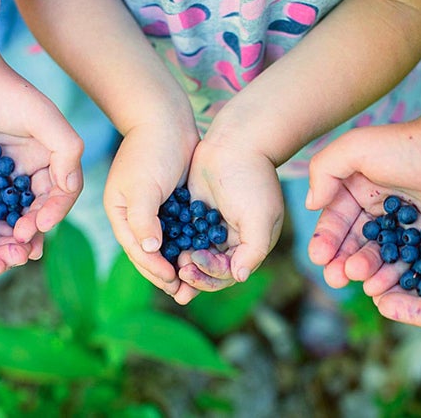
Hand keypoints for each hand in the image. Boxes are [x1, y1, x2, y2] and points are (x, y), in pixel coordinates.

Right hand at [103, 122, 199, 299]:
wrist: (166, 119)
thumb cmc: (151, 150)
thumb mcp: (142, 185)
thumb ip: (143, 219)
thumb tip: (151, 249)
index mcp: (120, 213)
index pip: (135, 249)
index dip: (154, 268)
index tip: (173, 282)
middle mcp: (134, 216)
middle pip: (149, 254)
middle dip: (165, 274)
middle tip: (184, 294)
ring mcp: (153, 211)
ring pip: (165, 247)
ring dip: (177, 265)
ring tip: (193, 285)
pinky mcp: (171, 204)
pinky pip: (179, 232)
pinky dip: (187, 247)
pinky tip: (201, 257)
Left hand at [178, 136, 283, 303]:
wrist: (236, 142)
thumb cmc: (252, 180)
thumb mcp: (259, 217)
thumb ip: (253, 250)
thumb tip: (240, 277)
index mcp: (249, 245)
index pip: (227, 272)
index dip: (209, 274)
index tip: (192, 261)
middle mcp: (231, 240)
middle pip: (208, 269)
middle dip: (193, 274)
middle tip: (177, 270)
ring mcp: (212, 227)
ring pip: (193, 254)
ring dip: (180, 263)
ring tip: (167, 264)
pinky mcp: (195, 214)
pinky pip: (182, 235)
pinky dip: (173, 243)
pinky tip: (160, 245)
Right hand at [306, 120, 420, 287]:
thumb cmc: (406, 145)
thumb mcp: (353, 148)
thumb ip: (323, 171)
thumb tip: (310, 204)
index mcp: (356, 188)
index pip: (335, 220)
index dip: (325, 240)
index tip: (318, 257)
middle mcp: (377, 208)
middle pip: (353, 242)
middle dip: (341, 261)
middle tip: (336, 278)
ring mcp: (403, 224)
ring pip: (378, 254)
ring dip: (365, 269)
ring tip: (359, 279)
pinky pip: (407, 261)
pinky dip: (392, 275)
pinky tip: (381, 285)